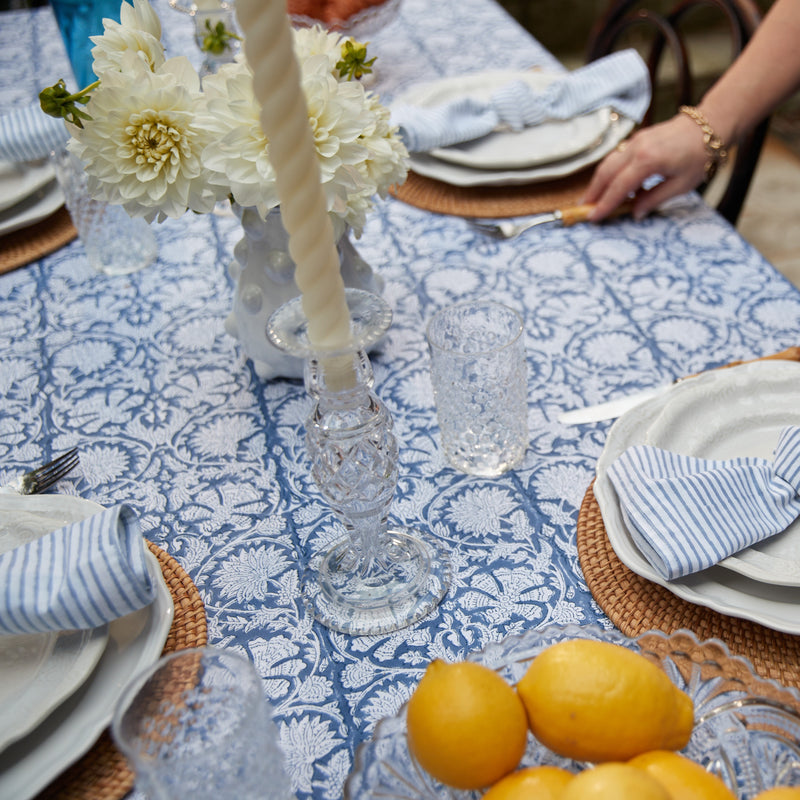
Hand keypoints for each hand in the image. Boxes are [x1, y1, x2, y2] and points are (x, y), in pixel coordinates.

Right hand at [583, 113, 709, 221]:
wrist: (711, 125)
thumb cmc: (700, 157)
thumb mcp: (681, 185)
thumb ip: (654, 199)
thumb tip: (635, 213)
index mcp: (648, 161)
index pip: (619, 187)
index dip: (604, 204)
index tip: (593, 217)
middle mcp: (637, 148)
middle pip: (606, 172)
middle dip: (593, 192)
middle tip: (583, 209)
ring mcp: (636, 141)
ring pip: (608, 163)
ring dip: (598, 181)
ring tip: (592, 198)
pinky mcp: (638, 138)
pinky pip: (617, 156)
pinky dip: (610, 171)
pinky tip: (611, 184)